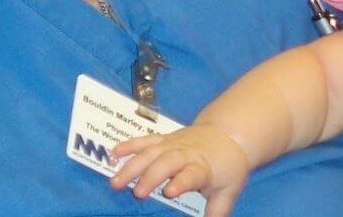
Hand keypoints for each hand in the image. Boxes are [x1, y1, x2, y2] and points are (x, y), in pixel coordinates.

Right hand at [109, 124, 250, 216]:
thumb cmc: (227, 167)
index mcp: (202, 167)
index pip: (191, 174)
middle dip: (150, 176)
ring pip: (150, 151)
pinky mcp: (163, 138)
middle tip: (137, 193)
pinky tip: (114, 153)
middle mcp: (184, 153)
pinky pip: (144, 140)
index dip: (181, 182)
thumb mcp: (229, 190)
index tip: (168, 192)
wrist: (226, 134)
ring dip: (132, 165)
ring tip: (116, 180)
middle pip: (166, 162)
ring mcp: (171, 143)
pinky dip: (129, 145)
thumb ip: (217, 210)